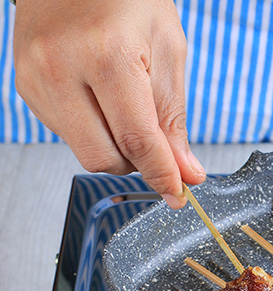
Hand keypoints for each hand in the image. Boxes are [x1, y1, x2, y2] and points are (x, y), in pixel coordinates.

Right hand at [13, 0, 204, 207]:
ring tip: (125, 103)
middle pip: (104, 158)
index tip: (177, 194)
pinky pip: (66, 132)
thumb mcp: (168, 51)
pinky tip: (100, 97)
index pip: (137, 141)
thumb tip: (184, 172)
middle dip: (137, 162)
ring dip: (114, 145)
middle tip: (156, 144)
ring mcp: (35, 78)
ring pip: (83, 150)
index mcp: (107, 56)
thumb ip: (174, 118)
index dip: (162, 175)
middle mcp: (61, 69)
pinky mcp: (23, 85)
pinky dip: (92, 129)